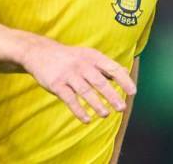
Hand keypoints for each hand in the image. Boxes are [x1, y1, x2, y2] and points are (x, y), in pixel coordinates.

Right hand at [19, 37, 136, 123]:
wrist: (39, 53)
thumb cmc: (69, 57)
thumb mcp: (88, 56)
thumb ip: (105, 65)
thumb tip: (125, 72)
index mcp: (92, 57)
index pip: (112, 68)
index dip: (123, 80)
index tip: (132, 92)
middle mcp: (81, 64)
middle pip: (99, 81)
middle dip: (112, 96)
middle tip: (121, 108)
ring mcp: (68, 74)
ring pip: (85, 91)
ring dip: (97, 104)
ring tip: (105, 115)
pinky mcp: (56, 84)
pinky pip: (69, 99)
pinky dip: (79, 110)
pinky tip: (87, 119)